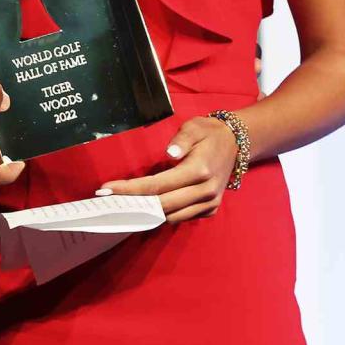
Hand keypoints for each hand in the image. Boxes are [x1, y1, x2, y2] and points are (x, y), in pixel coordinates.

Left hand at [96, 116, 236, 223]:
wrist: (236, 143)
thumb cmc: (209, 132)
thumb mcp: (194, 127)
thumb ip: (182, 139)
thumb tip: (170, 153)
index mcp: (198, 171)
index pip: (157, 185)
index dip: (131, 189)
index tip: (108, 189)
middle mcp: (205, 191)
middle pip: (161, 205)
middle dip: (133, 204)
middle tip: (108, 200)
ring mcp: (210, 203)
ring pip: (172, 216)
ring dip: (147, 213)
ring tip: (124, 205)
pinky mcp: (211, 209)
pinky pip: (183, 217)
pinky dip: (165, 214)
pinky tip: (147, 207)